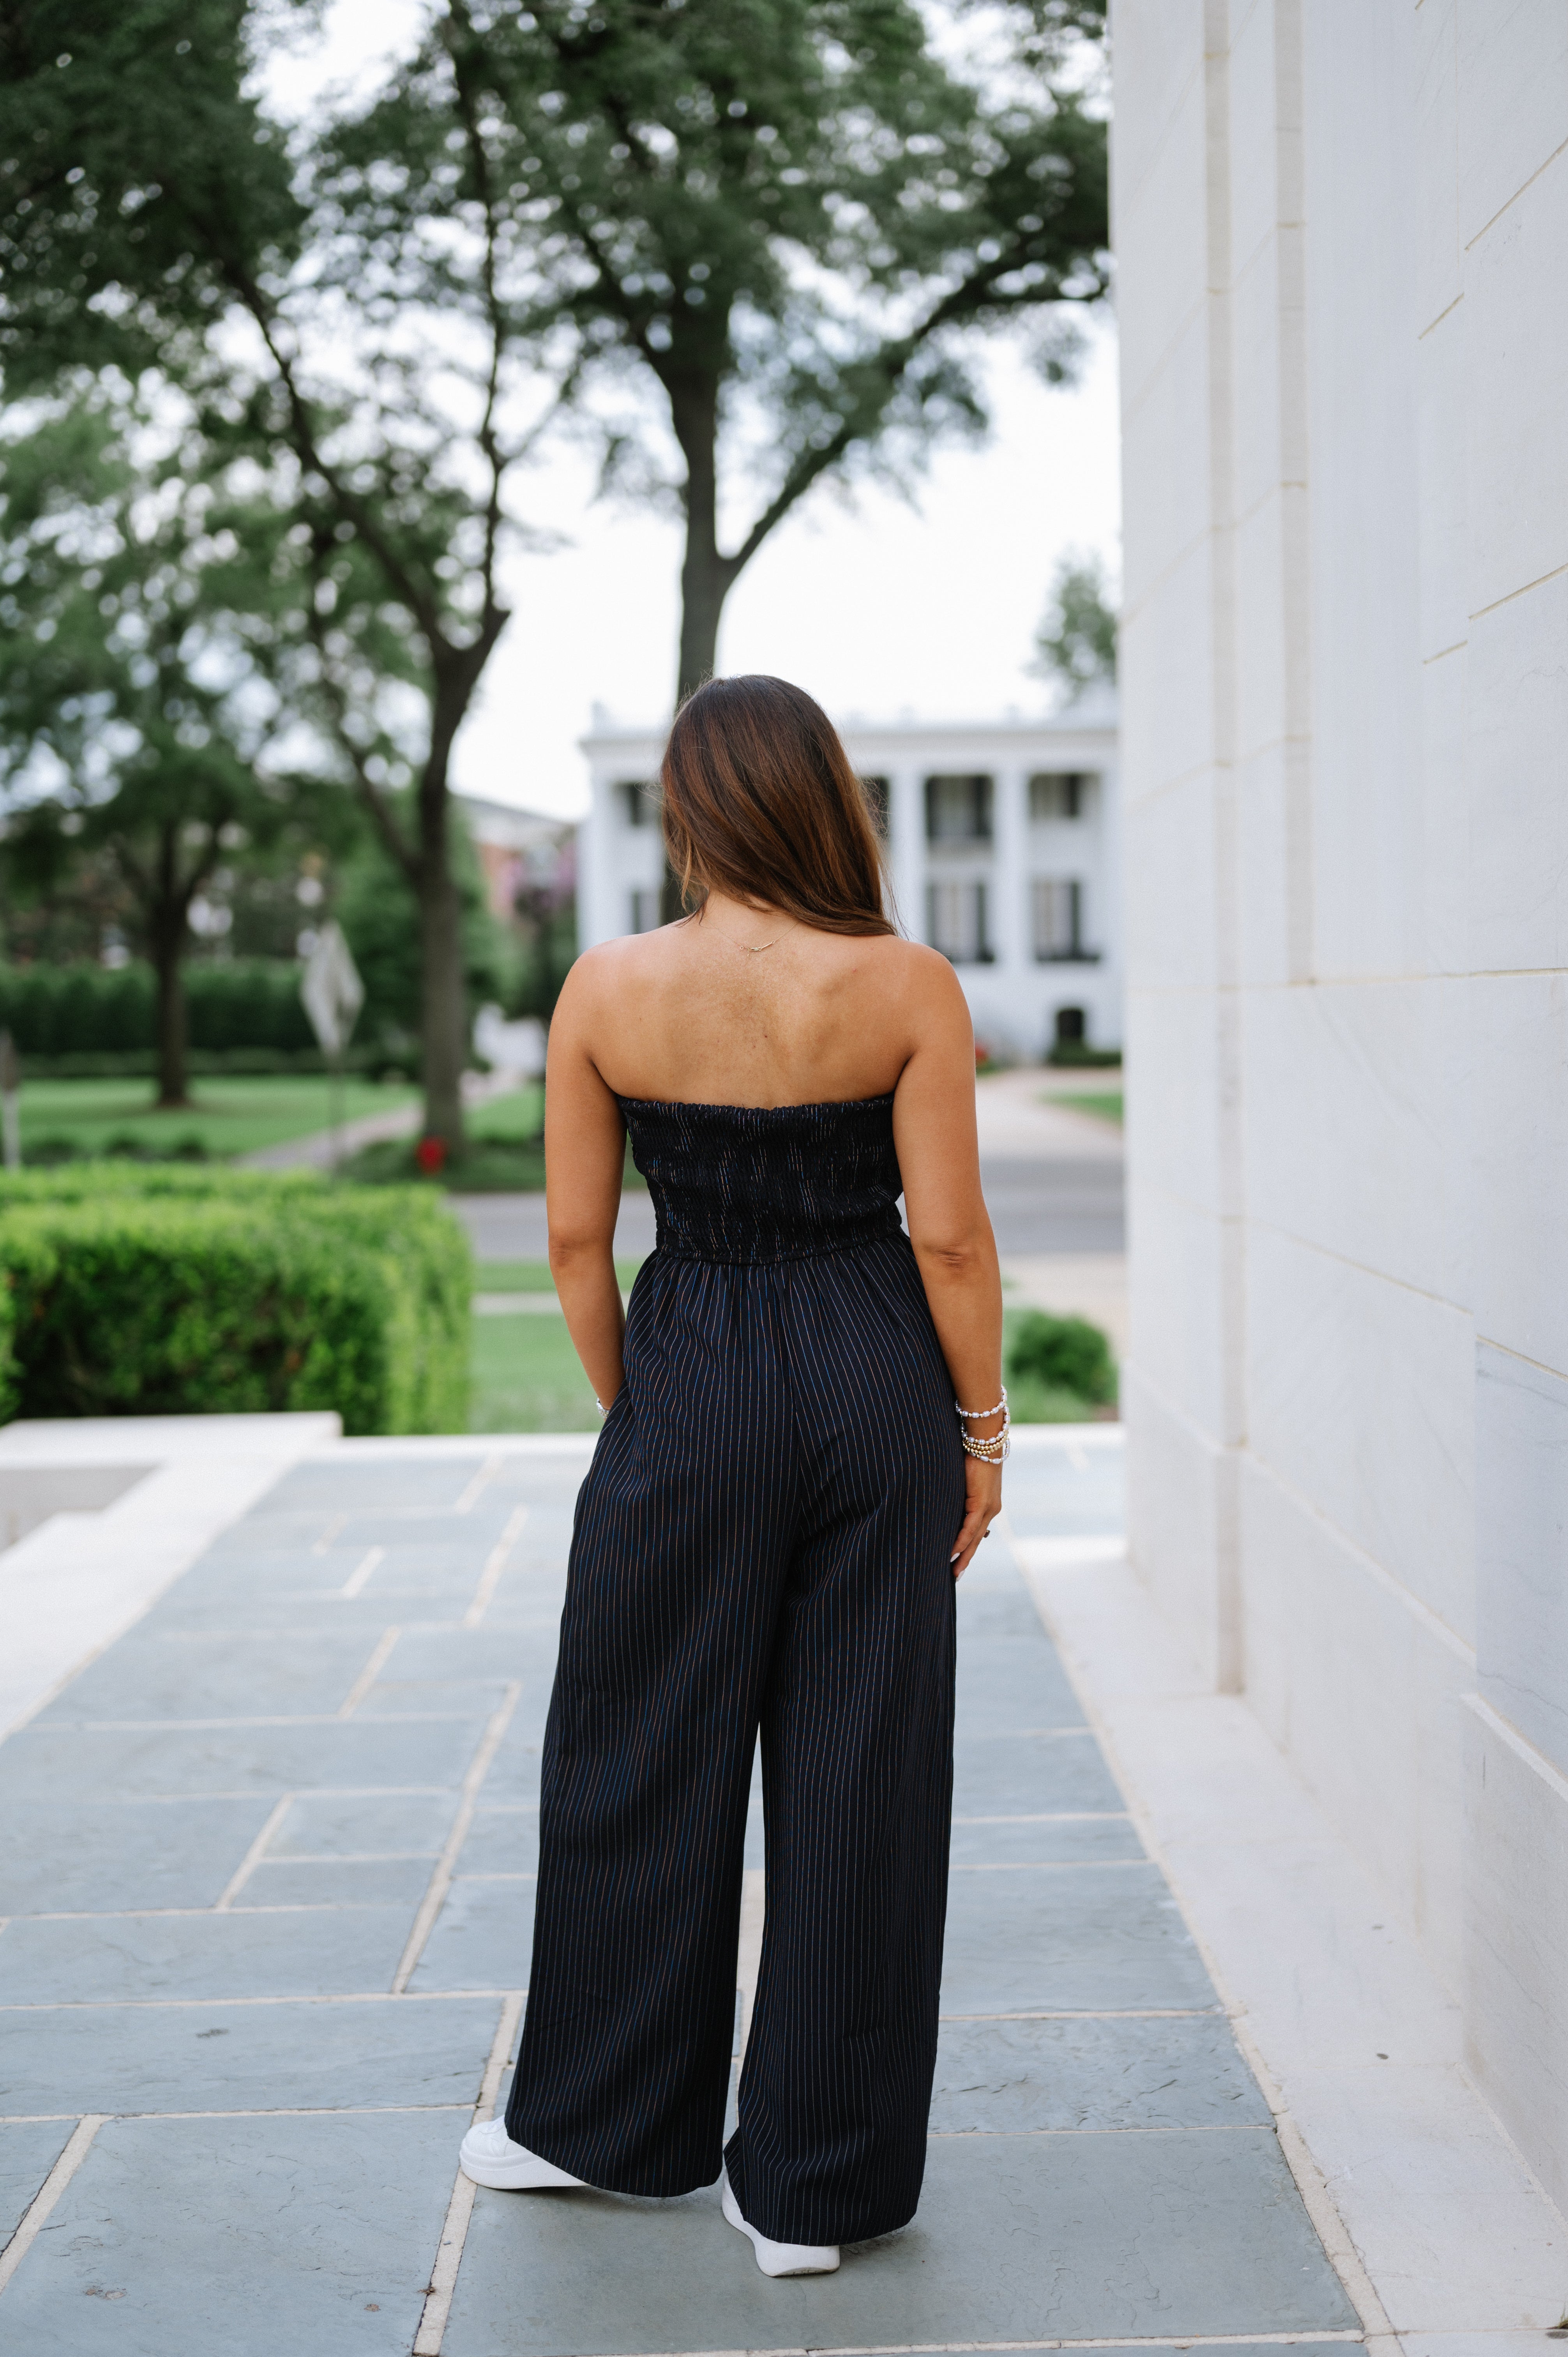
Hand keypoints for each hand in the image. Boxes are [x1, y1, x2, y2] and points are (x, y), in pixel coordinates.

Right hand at [950, 1457, 1002, 1578]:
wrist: (985, 1440)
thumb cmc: (973, 1454)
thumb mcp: (964, 1479)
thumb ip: (959, 1493)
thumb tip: (944, 1502)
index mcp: (987, 1504)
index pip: (977, 1531)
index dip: (968, 1547)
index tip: (959, 1560)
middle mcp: (990, 1509)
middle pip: (977, 1540)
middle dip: (966, 1558)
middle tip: (955, 1575)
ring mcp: (988, 1507)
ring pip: (974, 1538)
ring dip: (963, 1555)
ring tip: (953, 1570)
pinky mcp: (982, 1502)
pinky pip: (970, 1527)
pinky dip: (961, 1540)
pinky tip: (953, 1552)